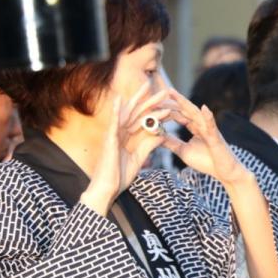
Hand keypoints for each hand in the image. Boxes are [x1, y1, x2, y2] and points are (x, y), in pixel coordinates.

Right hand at [81, 80, 171, 215]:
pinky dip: (115, 111)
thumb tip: (161, 135)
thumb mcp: (139, 159)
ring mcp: (114, 135)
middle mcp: (121, 133)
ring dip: (139, 101)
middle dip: (151, 102)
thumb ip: (148, 146)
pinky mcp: (108, 140)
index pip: (145, 121)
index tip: (171, 105)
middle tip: (164, 91)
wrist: (106, 189)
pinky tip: (119, 100)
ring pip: (129, 114)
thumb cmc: (119, 176)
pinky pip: (112, 124)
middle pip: (138, 113)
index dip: (157, 112)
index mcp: (128, 138)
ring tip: (149, 88)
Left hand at [162, 91, 251, 188]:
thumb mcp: (183, 151)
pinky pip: (211, 127)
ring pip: (195, 114)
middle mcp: (202, 125)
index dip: (166, 109)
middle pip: (185, 110)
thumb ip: (171, 142)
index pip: (179, 114)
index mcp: (194, 127)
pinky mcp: (216, 138)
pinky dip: (208, 117)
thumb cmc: (207, 161)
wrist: (225, 172)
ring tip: (173, 93)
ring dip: (185, 103)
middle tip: (157, 93)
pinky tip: (204, 109)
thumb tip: (156, 135)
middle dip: (172, 101)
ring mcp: (210, 130)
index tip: (152, 103)